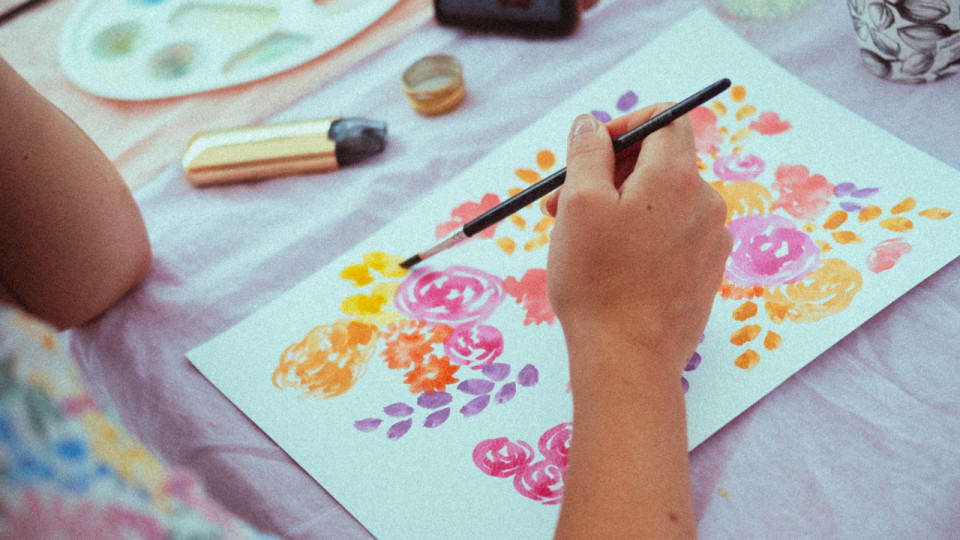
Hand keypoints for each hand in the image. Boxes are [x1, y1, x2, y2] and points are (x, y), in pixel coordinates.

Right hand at [546, 106, 730, 376]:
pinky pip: (673, 233)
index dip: (625, 125)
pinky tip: (613, 265)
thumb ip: (587, 152)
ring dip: (621, 206)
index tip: (591, 150)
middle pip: (660, 161)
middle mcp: (706, 202)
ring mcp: (711, 240)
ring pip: (662, 201)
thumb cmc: (597, 280)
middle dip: (610, 172)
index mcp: (677, 177)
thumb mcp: (578, 204)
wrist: (628, 358)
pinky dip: (642, 235)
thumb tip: (592, 124)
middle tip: (563, 201)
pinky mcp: (707, 271)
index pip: (666, 119)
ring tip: (581, 239)